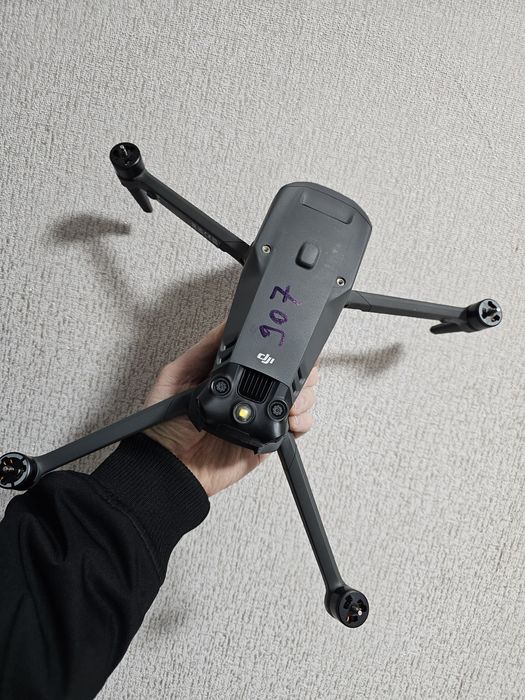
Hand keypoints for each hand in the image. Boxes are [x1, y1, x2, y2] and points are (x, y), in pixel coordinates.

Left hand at [144, 322, 319, 496]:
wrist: (170, 467)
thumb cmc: (165, 425)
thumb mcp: (176, 376)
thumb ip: (202, 350)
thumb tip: (226, 324)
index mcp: (229, 375)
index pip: (263, 356)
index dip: (280, 350)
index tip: (288, 348)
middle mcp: (248, 394)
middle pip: (288, 375)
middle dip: (302, 372)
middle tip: (298, 377)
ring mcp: (258, 416)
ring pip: (298, 399)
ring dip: (305, 395)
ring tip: (293, 400)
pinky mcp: (266, 439)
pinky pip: (294, 429)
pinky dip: (302, 421)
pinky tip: (292, 418)